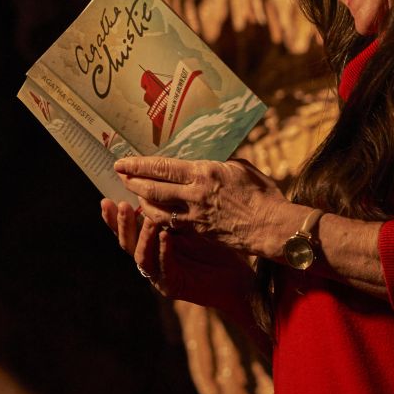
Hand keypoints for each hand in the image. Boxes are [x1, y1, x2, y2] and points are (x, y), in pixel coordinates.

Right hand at [101, 197, 254, 308]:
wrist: (235, 278)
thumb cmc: (214, 247)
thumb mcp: (191, 223)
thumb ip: (175, 207)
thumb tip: (167, 175)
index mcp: (151, 242)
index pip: (127, 227)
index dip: (114, 215)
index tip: (107, 197)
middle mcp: (150, 257)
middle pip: (126, 240)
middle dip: (121, 223)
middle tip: (120, 204)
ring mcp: (159, 273)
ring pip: (141, 255)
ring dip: (141, 235)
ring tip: (146, 219)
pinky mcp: (173, 285)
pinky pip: (164, 266)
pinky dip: (163, 250)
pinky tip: (165, 236)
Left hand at [111, 155, 295, 259]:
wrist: (272, 227)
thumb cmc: (262, 193)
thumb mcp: (240, 167)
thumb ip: (218, 164)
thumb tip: (207, 162)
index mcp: (204, 174)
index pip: (162, 168)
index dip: (139, 165)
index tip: (122, 162)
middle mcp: (194, 195)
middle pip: (153, 189)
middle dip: (133, 182)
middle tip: (121, 176)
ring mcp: (195, 216)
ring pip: (157, 210)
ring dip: (142, 202)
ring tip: (133, 194)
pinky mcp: (199, 231)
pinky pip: (172, 223)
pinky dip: (158, 217)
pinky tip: (153, 213)